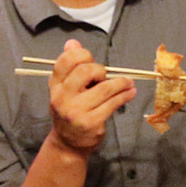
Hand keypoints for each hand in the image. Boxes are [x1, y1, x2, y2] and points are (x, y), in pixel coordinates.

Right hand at [48, 39, 135, 155]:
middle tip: (106, 76)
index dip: (82, 55)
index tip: (92, 61)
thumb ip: (70, 66)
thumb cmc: (70, 110)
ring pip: (104, 88)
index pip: (65, 60)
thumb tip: (72, 43)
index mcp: (55, 85)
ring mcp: (76, 111)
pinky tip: (130, 93)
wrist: (67, 143)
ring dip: (121, 83)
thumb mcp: (65, 89)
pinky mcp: (91, 122)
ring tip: (129, 82)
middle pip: (85, 71)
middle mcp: (62, 97)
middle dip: (101, 70)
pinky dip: (125, 95)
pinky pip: (113, 103)